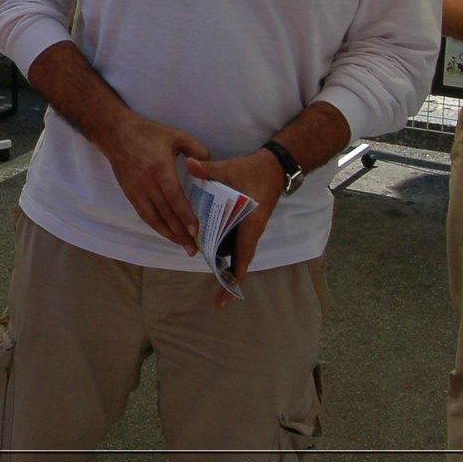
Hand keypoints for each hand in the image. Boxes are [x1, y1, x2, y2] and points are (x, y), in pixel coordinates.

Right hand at [97, 115, 210, 255]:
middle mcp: (148, 184)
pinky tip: (166, 233)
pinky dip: (156, 226)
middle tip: (193, 248)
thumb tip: (208, 163)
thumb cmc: (148, 134)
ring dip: (169, 234)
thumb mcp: (176, 135)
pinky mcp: (130, 194)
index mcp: (161, 169)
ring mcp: (138, 191)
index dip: (185, 215)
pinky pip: (145, 215)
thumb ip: (196, 149)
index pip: (175, 197)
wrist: (116, 134)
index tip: (196, 230)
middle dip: (180, 233)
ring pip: (154, 218)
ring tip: (183, 246)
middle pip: (166, 213)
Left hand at [185, 148, 285, 307]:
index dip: (234, 277)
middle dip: (227, 277)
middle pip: (238, 260)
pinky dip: (225, 249)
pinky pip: (236, 242)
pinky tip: (211, 250)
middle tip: (217, 298)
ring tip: (211, 276)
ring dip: (225, 263)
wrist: (274, 167)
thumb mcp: (229, 169)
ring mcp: (250, 229)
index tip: (226, 296)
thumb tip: (189, 163)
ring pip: (236, 252)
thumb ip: (208, 169)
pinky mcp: (247, 224)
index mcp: (249, 224)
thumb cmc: (252, 171)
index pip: (242, 257)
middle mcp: (251, 231)